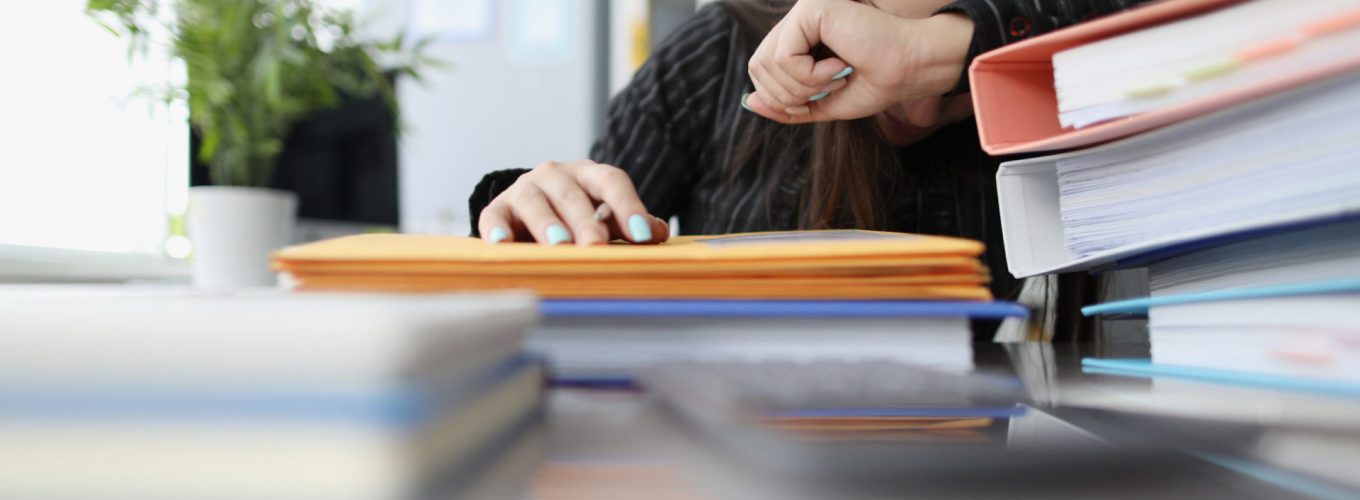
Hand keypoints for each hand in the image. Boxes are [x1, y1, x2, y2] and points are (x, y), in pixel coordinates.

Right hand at [478, 160, 669, 245]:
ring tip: (559, 244)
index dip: (628, 206)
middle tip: (596, 245)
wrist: (527, 214)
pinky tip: (503, 242)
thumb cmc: (576, 218)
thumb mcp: (605, 218)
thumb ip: (628, 223)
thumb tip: (658, 231)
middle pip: (572, 195)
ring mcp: (524, 189)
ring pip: (535, 202)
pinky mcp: (499, 209)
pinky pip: (494, 216)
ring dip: (547, 223)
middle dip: (585, 221)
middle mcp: (555, 175)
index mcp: (588, 174)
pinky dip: (497, 228)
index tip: (643, 235)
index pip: (611, 182)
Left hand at [745, 0, 972, 123]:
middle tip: (828, 89)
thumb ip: (786, 103)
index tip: (813, 101)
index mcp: (800, 36)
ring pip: (767, 63)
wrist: (910, 68)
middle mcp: (799, 19)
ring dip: (803, 85)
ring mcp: (804, 11)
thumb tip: (749, 102)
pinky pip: (785, 56)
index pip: (760, 69)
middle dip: (789, 95)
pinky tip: (840, 64)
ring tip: (836, 77)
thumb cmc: (877, 82)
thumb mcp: (822, 102)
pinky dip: (810, 75)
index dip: (779, 96)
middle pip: (757, 67)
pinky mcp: (812, 9)